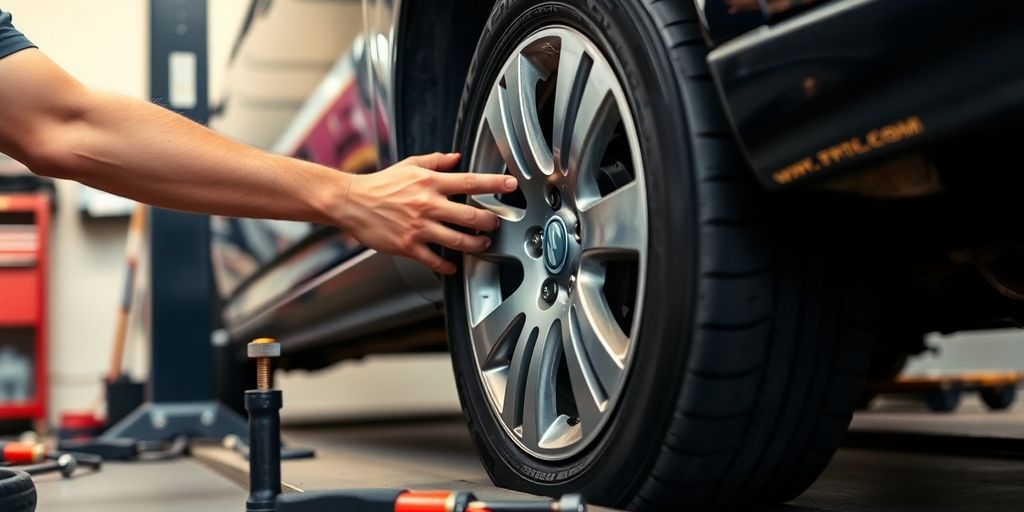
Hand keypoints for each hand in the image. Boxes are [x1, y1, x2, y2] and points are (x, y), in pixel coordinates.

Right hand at [337, 152, 517, 273]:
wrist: (351, 202)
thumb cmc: (380, 184)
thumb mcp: (409, 165)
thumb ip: (436, 161)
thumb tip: (456, 158)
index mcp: (430, 183)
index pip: (471, 182)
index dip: (495, 183)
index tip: (512, 185)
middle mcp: (428, 204)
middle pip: (471, 216)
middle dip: (491, 222)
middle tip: (496, 224)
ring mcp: (419, 227)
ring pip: (458, 241)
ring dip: (476, 244)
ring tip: (482, 243)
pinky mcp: (408, 246)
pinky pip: (435, 260)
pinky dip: (447, 265)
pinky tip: (453, 265)